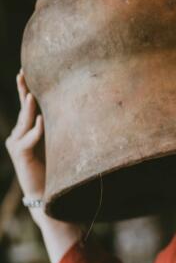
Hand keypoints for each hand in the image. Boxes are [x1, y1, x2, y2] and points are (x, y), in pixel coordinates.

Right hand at [4, 70, 45, 206]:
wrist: (50, 192)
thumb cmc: (58, 166)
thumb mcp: (58, 140)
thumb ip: (58, 124)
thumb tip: (71, 102)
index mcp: (28, 129)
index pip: (27, 105)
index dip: (25, 88)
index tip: (26, 70)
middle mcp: (19, 134)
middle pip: (23, 109)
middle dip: (23, 91)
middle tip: (23, 74)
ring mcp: (16, 144)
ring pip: (24, 122)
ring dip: (28, 108)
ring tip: (30, 96)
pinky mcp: (20, 155)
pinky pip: (28, 139)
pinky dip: (35, 130)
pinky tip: (41, 120)